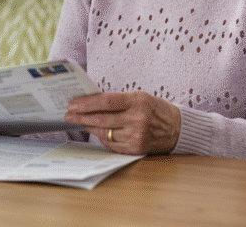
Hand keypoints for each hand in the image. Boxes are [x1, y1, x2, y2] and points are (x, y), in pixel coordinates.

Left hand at [64, 91, 180, 154]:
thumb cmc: (154, 109)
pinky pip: (111, 144)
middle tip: (68, 115)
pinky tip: (97, 131)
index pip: (106, 101)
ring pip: (104, 132)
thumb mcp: (139, 97)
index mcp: (138, 101)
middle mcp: (138, 119)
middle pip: (102, 118)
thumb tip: (90, 102)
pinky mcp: (136, 149)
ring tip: (81, 121)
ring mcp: (137, 136)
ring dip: (89, 127)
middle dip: (81, 117)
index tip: (72, 104)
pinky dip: (102, 137)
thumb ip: (117, 100)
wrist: (177, 128)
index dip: (86, 103)